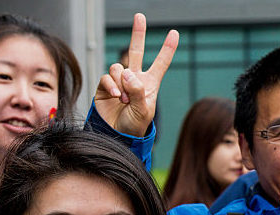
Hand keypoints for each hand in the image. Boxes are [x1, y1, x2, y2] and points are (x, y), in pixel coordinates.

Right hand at [94, 13, 177, 136]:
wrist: (117, 135)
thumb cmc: (135, 126)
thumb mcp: (143, 111)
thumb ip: (138, 92)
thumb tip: (129, 73)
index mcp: (150, 84)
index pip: (161, 63)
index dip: (167, 49)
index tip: (174, 33)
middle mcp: (134, 78)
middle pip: (136, 51)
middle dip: (138, 33)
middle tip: (140, 16)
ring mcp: (119, 81)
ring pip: (118, 67)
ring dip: (121, 82)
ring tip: (124, 99)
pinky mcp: (105, 85)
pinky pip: (107, 77)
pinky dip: (112, 85)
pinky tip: (116, 96)